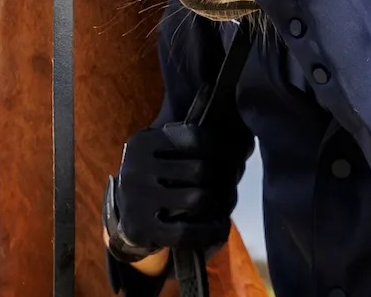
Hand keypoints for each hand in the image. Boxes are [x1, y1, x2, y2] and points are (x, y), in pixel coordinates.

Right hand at [104, 122, 244, 264]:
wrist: (123, 215)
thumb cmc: (156, 177)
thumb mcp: (163, 151)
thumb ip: (195, 143)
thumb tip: (246, 145)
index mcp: (145, 142)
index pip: (197, 137)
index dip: (222, 148)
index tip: (235, 156)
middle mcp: (137, 168)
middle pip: (201, 170)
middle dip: (219, 180)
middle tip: (225, 186)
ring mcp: (139, 200)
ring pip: (198, 199)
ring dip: (215, 205)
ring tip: (218, 206)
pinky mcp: (143, 230)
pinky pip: (187, 232)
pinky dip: (211, 232)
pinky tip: (220, 227)